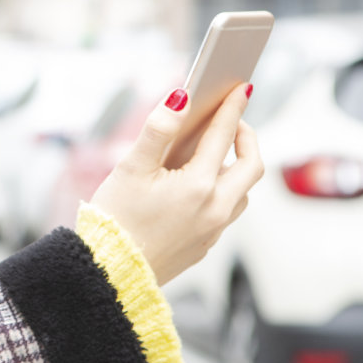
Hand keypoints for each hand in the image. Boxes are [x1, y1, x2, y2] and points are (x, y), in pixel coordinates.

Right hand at [88, 83, 263, 284]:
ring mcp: (214, 229)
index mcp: (198, 186)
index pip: (222, 136)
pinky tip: (199, 186)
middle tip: (232, 121)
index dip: (231, 108)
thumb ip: (158, 129)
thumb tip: (180, 99)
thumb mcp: (130, 168)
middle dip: (246, 138)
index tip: (240, 89)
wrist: (110, 273)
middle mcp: (215, 209)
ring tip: (216, 153)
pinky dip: (222, 190)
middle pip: (251, 165)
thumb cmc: (116, 221)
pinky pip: (226, 211)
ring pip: (242, 191)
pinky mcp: (205, 245)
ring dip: (236, 167)